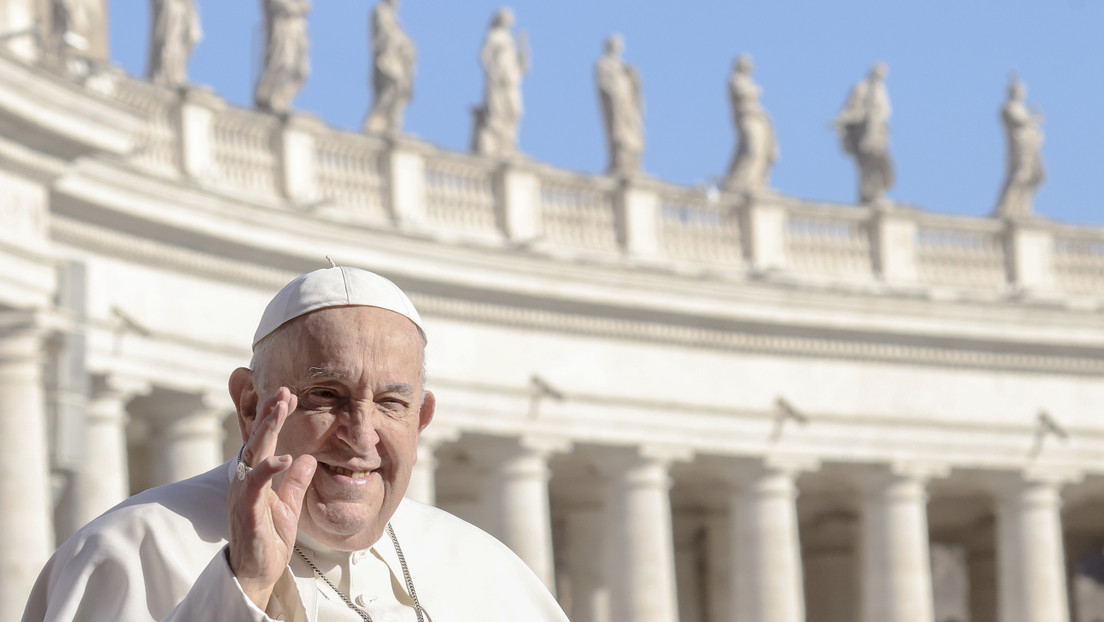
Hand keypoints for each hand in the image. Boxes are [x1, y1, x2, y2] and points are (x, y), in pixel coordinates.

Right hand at [227, 387, 316, 609]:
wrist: (258, 572)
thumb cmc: (269, 539)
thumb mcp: (289, 506)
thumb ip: (295, 482)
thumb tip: (306, 458)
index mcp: (256, 478)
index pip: (264, 441)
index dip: (275, 418)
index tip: (289, 396)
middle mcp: (246, 481)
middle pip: (256, 440)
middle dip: (270, 414)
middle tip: (284, 391)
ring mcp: (244, 494)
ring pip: (252, 455)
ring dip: (266, 431)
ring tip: (281, 410)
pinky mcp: (247, 510)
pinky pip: (255, 485)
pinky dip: (268, 469)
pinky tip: (284, 458)